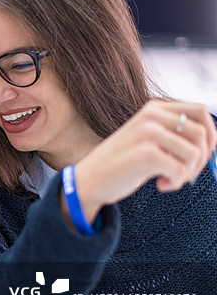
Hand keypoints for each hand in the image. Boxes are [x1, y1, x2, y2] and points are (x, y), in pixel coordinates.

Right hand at [73, 100, 216, 221]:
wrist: (89, 180)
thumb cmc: (121, 163)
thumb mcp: (148, 139)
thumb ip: (173, 134)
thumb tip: (211, 142)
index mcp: (154, 109)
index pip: (201, 112)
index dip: (211, 135)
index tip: (201, 155)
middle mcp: (151, 117)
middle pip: (202, 133)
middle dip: (202, 159)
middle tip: (186, 173)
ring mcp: (148, 133)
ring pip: (195, 153)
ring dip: (189, 172)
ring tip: (171, 179)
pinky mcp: (146, 154)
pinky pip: (181, 169)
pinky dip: (176, 182)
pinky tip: (161, 185)